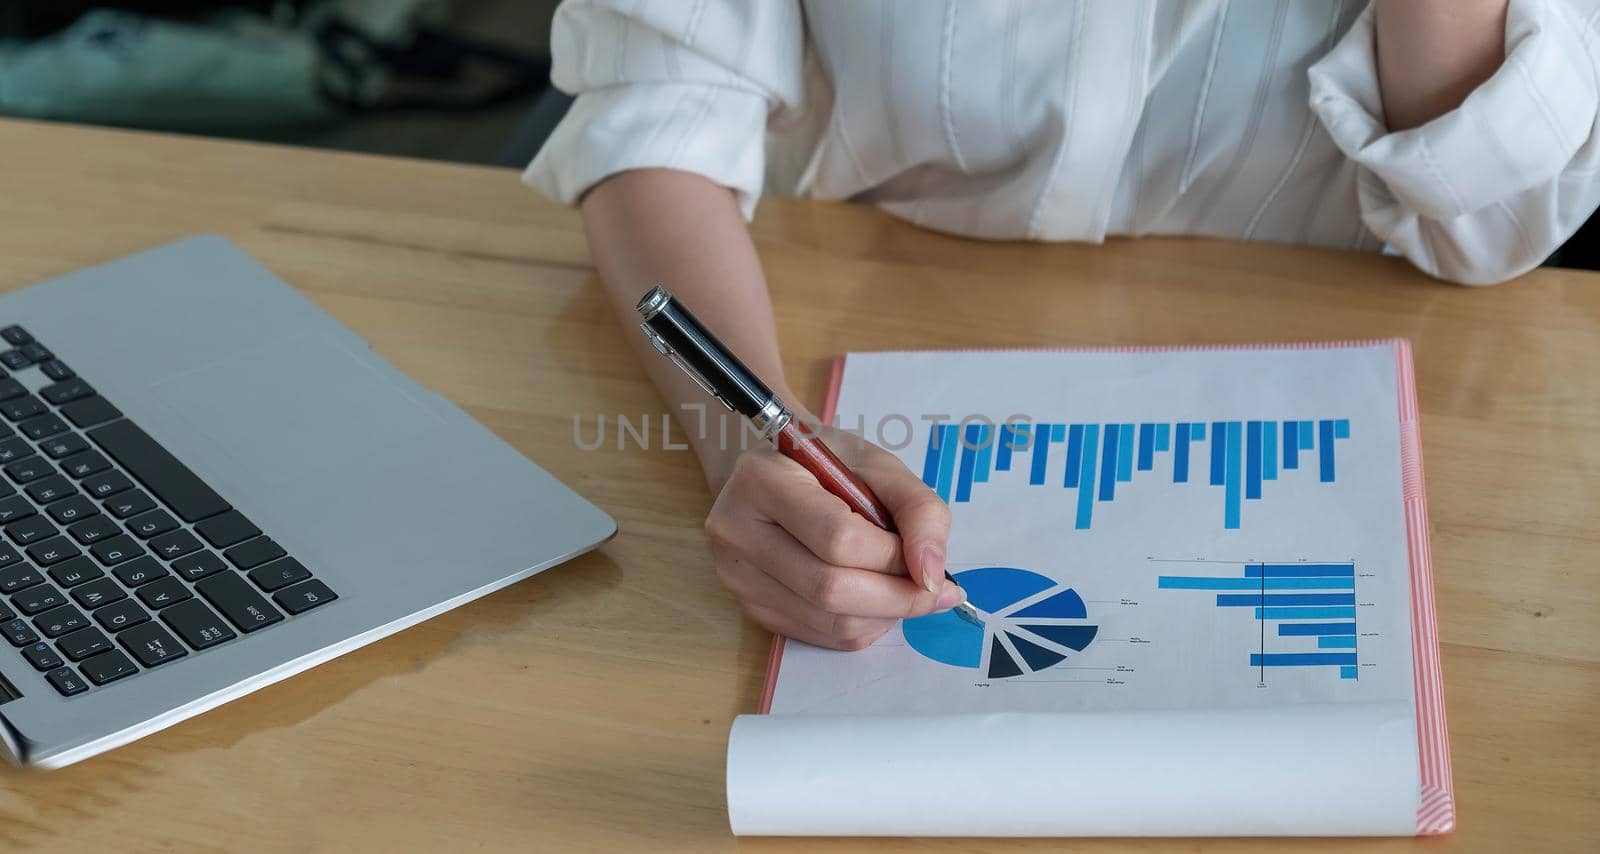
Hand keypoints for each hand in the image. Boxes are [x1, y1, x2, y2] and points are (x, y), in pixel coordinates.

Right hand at [706, 428, 963, 649]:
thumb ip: (919, 510)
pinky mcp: (750, 607)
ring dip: (883, 616)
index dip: (893, 556)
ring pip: (827, 621)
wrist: (777, 476)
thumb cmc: (828, 464)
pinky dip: (861, 626)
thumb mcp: (880, 466)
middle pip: (828, 588)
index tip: (925, 559)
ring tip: (906, 591)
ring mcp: (737, 576)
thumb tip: (932, 576)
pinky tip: (876, 601)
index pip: (837, 537)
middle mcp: (736, 530)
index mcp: (762, 479)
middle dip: (896, 596)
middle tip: (933, 589)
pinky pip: (819, 636)